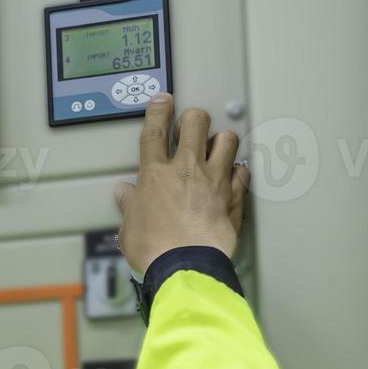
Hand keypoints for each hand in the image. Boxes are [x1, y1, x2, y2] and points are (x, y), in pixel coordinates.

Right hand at [113, 95, 249, 275]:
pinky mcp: (234, 197)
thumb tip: (124, 194)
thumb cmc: (154, 250)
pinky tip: (232, 178)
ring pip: (227, 139)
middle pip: (196, 122)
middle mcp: (187, 169)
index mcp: (155, 174)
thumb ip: (130, 206)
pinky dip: (238, 172)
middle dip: (194, 118)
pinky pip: (242, 172)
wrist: (184, 267)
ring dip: (221, 141)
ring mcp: (214, 181)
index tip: (163, 101)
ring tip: (215, 149)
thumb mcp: (129, 228)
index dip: (159, 110)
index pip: (155, 130)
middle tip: (191, 126)